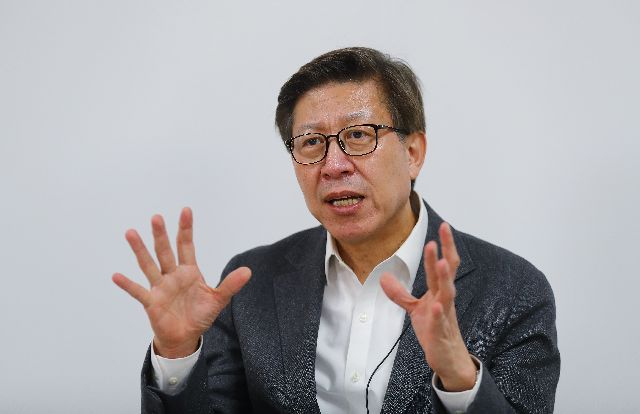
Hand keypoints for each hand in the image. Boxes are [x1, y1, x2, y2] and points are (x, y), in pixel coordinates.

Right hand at [112, 207, 250, 357]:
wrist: (185, 337)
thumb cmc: (199, 315)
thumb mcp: (217, 299)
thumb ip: (230, 285)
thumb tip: (248, 271)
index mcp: (189, 271)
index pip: (186, 245)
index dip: (186, 229)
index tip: (186, 210)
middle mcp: (172, 275)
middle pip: (165, 251)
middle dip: (161, 235)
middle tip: (157, 217)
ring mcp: (160, 287)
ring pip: (149, 265)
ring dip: (140, 250)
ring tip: (131, 233)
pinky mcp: (151, 302)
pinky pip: (138, 291)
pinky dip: (127, 284)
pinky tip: (116, 276)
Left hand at [380, 222, 475, 391]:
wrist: (448, 357)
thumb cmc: (435, 329)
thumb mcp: (414, 309)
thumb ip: (399, 293)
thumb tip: (383, 277)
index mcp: (439, 291)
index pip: (442, 264)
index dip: (442, 246)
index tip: (442, 226)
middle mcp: (444, 299)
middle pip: (448, 272)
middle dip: (445, 252)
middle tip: (442, 233)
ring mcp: (444, 315)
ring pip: (447, 293)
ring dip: (443, 277)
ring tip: (440, 262)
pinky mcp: (440, 332)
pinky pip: (440, 321)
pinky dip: (438, 313)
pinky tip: (435, 304)